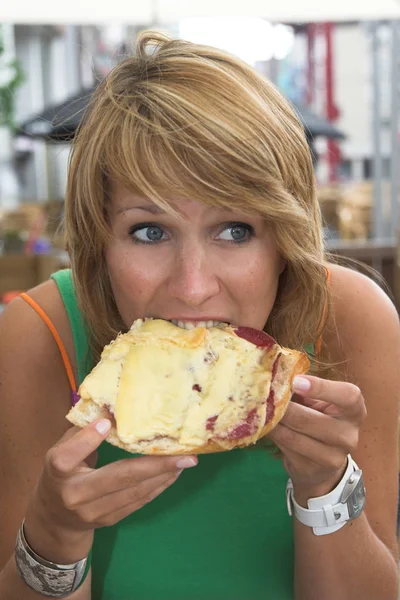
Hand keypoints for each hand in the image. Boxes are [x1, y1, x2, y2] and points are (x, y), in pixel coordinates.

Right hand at [24, 419, 196, 562]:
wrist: (55, 519)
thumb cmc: (62, 473)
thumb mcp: (61, 450)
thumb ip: (82, 433)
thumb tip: (112, 410)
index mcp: (59, 470)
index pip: (70, 454)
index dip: (89, 438)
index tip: (108, 421)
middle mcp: (76, 494)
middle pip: (118, 477)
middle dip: (155, 465)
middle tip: (184, 455)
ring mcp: (94, 511)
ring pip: (134, 492)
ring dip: (163, 476)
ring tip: (185, 461)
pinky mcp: (109, 520)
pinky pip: (138, 502)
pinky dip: (158, 486)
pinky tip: (173, 473)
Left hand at [267, 375, 366, 505]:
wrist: (322, 464)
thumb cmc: (319, 419)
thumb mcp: (319, 402)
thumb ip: (304, 389)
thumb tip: (277, 376)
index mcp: (354, 410)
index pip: (348, 396)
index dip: (321, 388)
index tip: (295, 381)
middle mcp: (348, 435)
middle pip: (312, 420)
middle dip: (285, 408)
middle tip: (265, 396)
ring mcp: (332, 456)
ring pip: (295, 437)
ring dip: (274, 423)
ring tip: (261, 411)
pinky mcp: (312, 469)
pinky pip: (286, 449)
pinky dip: (273, 435)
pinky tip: (264, 426)